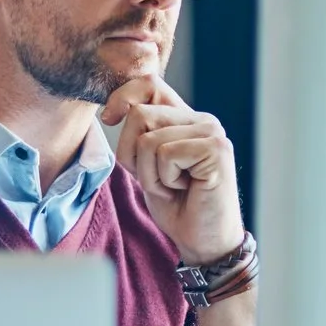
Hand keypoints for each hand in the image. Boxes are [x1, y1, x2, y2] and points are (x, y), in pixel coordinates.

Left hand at [102, 75, 243, 264]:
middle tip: (157, 179)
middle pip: (140, 114)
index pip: (149, 84)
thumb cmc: (177, 206)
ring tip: (173, 187)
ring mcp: (212, 133)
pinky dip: (163, 180)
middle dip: (132, 155)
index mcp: (187, 118)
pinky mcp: (216, 150)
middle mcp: (202, 120)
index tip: (109, 118)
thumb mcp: (149, 165)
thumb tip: (114, 110)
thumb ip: (140, 135)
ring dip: (149, 174)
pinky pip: (165, 155)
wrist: (204, 241)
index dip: (123, 96)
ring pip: (148, 140)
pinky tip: (184, 190)